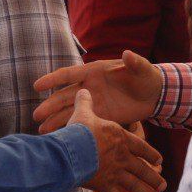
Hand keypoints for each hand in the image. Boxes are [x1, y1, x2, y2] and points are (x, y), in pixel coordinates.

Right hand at [34, 50, 163, 131]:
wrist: (154, 94)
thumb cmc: (146, 76)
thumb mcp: (142, 68)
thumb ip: (134, 62)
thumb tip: (128, 53)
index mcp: (95, 71)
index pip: (70, 74)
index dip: (53, 79)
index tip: (37, 85)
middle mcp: (89, 87)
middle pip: (65, 96)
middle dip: (51, 105)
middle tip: (37, 115)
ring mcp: (93, 103)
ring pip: (70, 111)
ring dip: (56, 120)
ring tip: (43, 130)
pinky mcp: (100, 117)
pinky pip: (82, 123)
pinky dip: (71, 129)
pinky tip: (60, 138)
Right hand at [68, 89, 165, 191]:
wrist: (72, 150)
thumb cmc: (79, 130)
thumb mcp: (83, 112)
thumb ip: (86, 102)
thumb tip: (83, 89)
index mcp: (121, 138)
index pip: (140, 147)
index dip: (150, 154)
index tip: (159, 160)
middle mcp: (123, 157)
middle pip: (142, 168)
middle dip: (153, 177)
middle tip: (163, 185)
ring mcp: (116, 172)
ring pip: (135, 184)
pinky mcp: (106, 185)